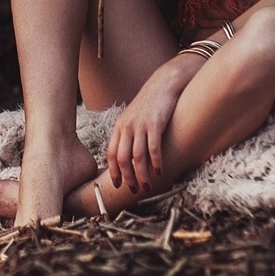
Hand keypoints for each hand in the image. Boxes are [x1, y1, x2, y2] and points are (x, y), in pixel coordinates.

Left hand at [105, 68, 182, 193]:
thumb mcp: (133, 118)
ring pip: (137, 156)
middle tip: (134, 190)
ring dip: (142, 175)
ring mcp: (140, 125)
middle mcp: (127, 126)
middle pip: (122, 158)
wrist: (163, 85)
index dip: (113, 171)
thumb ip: (128, 135)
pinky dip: (155, 162)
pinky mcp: (155, 123)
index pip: (111, 153)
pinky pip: (153, 147)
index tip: (117, 185)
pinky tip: (159, 171)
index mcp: (119, 127)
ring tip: (147, 186)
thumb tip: (127, 158)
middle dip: (127, 177)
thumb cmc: (149, 104)